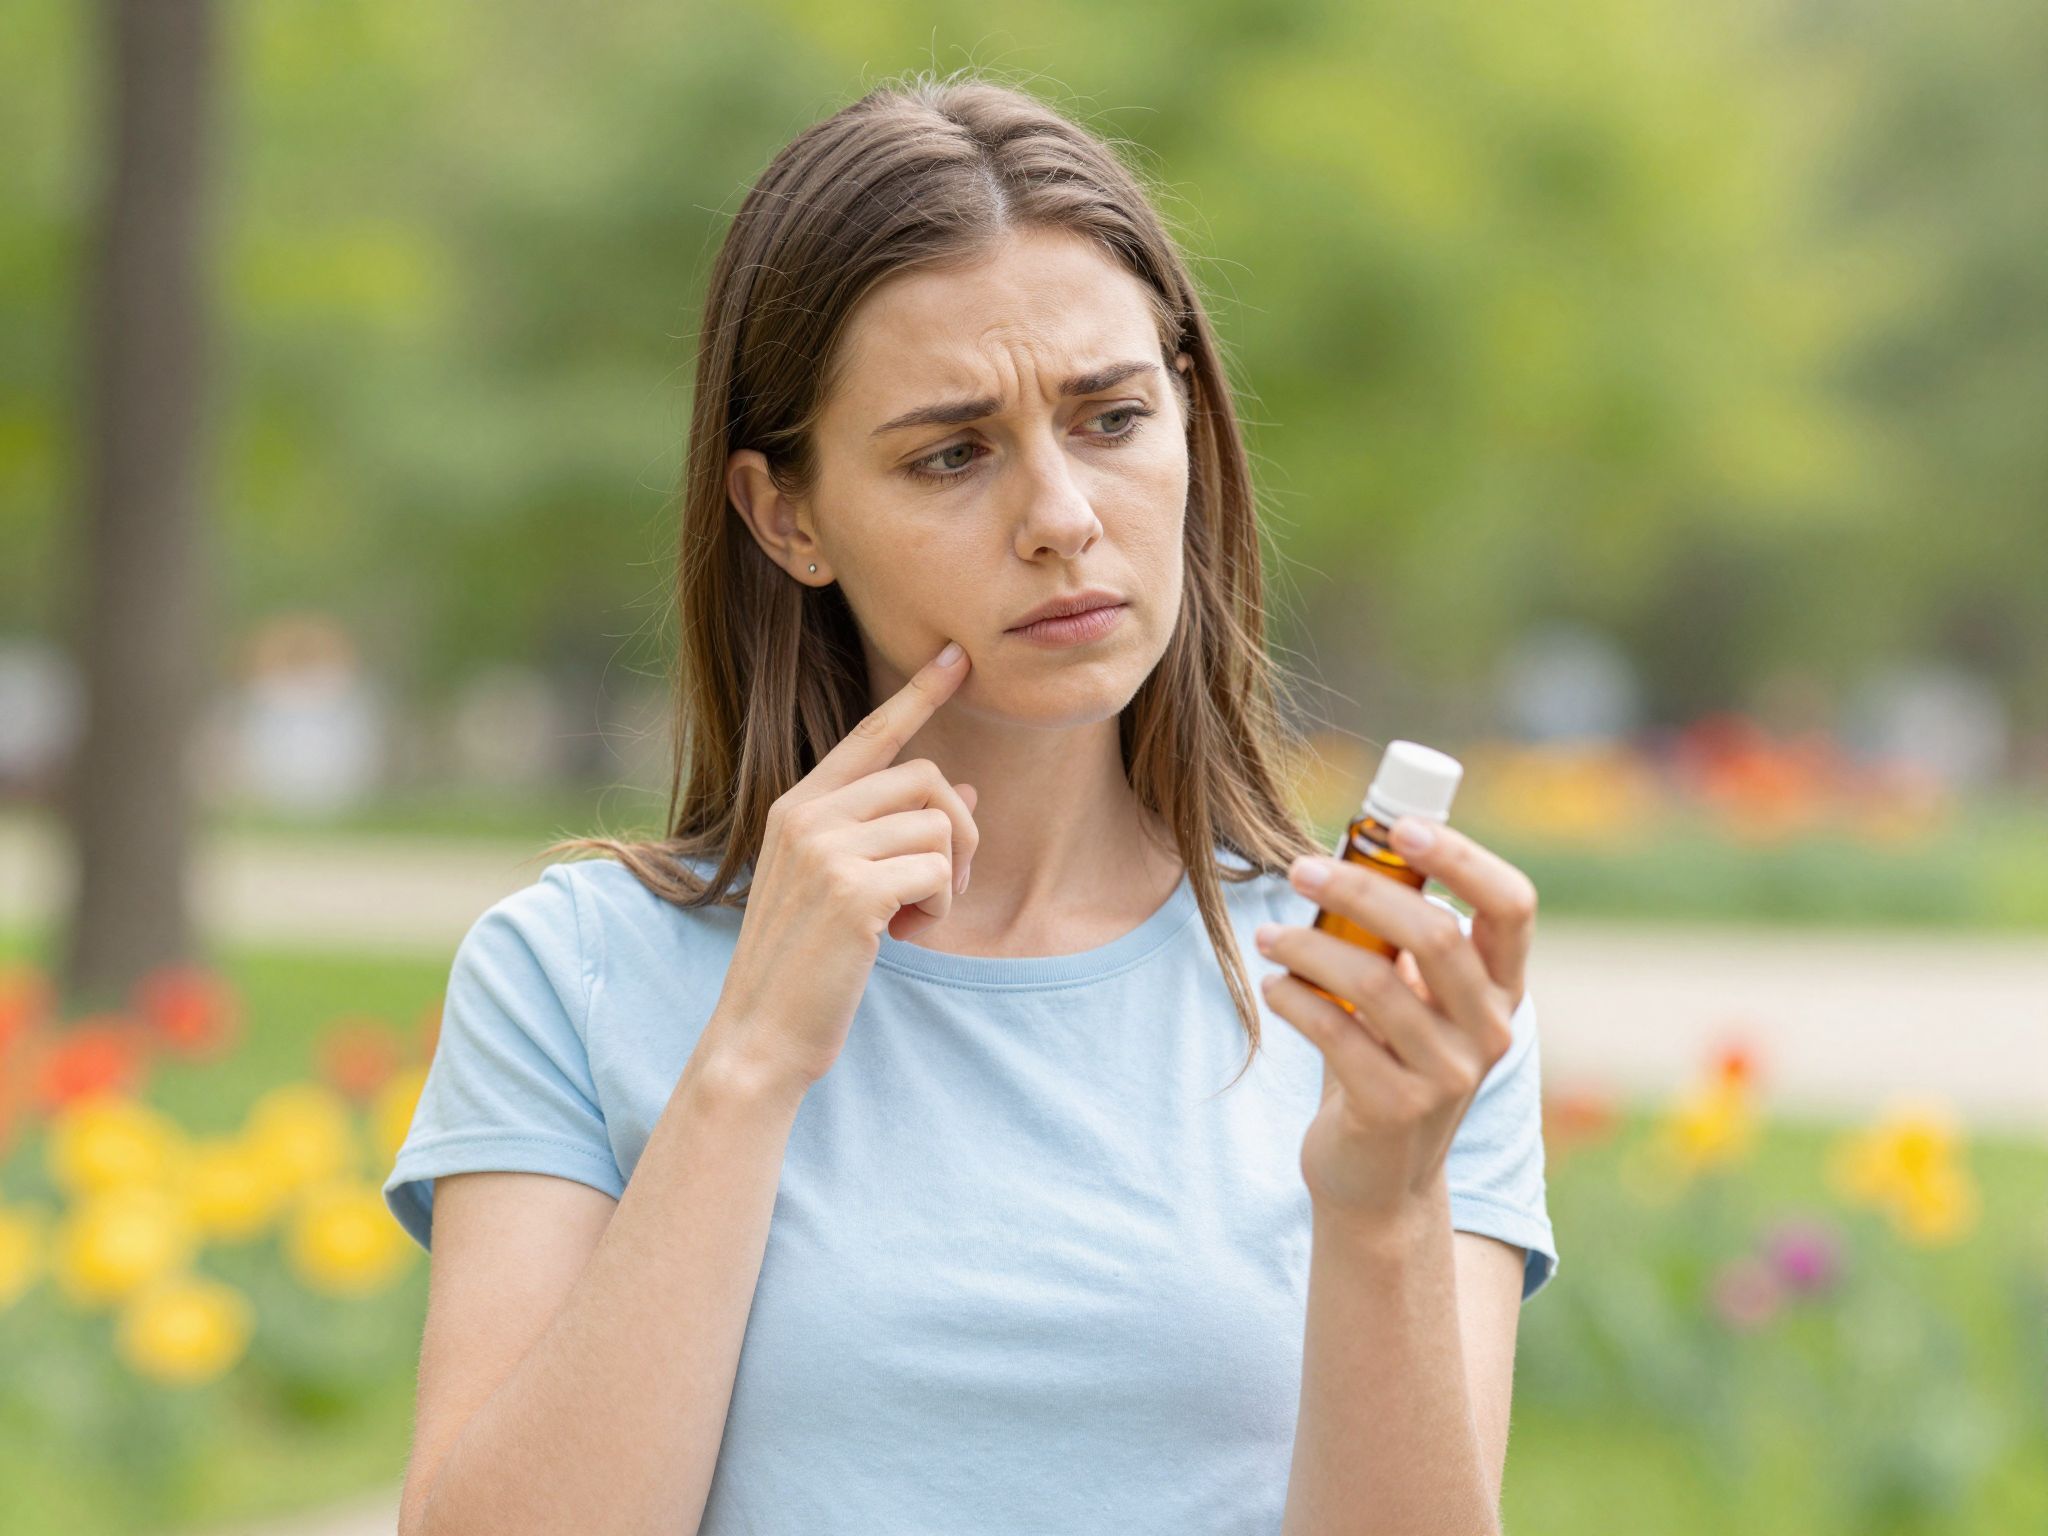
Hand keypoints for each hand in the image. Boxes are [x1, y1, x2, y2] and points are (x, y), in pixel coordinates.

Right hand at [707, 641, 980, 1092]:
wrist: (760, 1036)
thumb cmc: (806, 965)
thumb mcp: (844, 886)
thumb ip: (891, 833)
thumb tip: (965, 791)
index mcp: (797, 806)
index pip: (870, 734)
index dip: (919, 693)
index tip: (957, 657)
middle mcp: (806, 814)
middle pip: (926, 776)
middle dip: (961, 829)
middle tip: (945, 887)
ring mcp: (826, 849)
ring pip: (941, 823)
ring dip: (950, 876)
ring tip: (916, 918)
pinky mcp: (853, 890)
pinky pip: (940, 869)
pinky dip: (940, 907)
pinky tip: (908, 936)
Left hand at [1253, 819, 1538, 1228]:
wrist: (1378, 1181)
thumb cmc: (1386, 1062)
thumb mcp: (1413, 999)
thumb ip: (1400, 939)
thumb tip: (1346, 852)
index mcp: (1502, 988)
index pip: (1512, 905)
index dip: (1463, 857)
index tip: (1401, 826)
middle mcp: (1491, 1030)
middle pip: (1435, 934)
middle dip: (1358, 888)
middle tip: (1299, 870)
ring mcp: (1449, 1075)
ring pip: (1375, 983)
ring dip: (1308, 945)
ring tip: (1268, 937)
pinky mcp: (1396, 1109)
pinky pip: (1337, 1034)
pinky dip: (1294, 999)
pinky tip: (1273, 987)